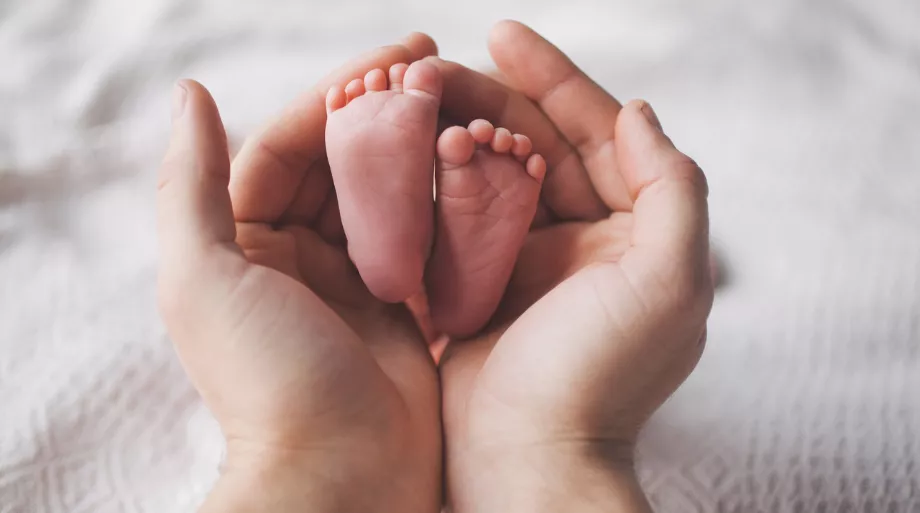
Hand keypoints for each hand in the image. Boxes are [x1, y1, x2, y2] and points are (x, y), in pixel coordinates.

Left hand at [156, 35, 442, 512]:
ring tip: (460, 107)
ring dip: (417, 150)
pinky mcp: (402, 305)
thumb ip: (191, 184)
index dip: (335, 96)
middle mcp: (296, 255)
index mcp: (244, 242)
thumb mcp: (205, 277)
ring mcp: (353, 280)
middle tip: (435, 67)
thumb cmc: (267, 379)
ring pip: (386, 194)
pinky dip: (444, 201)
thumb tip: (190, 94)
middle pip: (341, 162)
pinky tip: (475, 167)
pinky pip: (423, 237)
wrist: (340, 475)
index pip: (287, 145)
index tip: (392, 59)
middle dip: (383, 113)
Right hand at [433, 22, 713, 511]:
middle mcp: (581, 238)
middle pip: (535, 143)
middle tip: (432, 65)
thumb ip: (672, 188)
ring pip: (488, 173)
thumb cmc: (600, 375)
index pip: (595, 132)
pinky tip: (402, 153)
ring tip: (411, 99)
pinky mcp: (476, 284)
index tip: (502, 33)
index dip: (554, 78)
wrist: (527, 459)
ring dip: (454, 133)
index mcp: (632, 230)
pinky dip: (430, 183)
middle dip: (488, 98)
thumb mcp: (669, 280)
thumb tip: (639, 111)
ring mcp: (524, 260)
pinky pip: (452, 216)